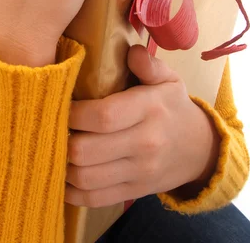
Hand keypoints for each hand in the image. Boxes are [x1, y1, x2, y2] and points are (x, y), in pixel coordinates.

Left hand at [65, 45, 220, 207]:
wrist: (199, 149)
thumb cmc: (172, 107)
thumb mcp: (169, 78)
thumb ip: (149, 64)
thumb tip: (131, 51)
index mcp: (149, 110)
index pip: (104, 116)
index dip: (74, 112)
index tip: (59, 103)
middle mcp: (144, 144)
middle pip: (87, 150)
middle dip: (61, 138)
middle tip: (50, 125)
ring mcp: (138, 173)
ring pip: (85, 178)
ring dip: (61, 165)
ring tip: (50, 147)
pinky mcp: (132, 193)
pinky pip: (94, 199)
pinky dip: (71, 192)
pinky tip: (61, 176)